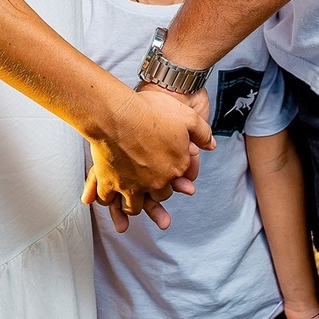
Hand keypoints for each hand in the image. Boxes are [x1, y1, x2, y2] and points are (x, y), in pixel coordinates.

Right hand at [84, 82, 212, 227]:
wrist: (117, 114)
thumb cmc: (151, 112)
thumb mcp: (187, 116)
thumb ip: (202, 132)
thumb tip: (211, 145)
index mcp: (176, 167)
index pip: (178, 182)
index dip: (174, 179)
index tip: (168, 173)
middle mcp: (156, 182)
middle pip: (157, 197)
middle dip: (155, 196)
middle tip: (150, 193)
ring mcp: (132, 185)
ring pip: (133, 206)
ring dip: (133, 205)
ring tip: (131, 203)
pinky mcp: (110, 183)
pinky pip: (108, 200)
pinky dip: (108, 201)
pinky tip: (108, 198)